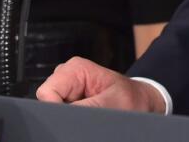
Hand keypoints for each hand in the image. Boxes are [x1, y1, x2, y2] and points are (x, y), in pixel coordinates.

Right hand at [35, 57, 165, 112]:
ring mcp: (67, 91)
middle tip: (91, 116)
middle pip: (48, 102)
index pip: (46, 92)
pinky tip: (89, 117)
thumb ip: (86, 107)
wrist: (141, 104)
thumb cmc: (132, 99)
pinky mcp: (69, 103)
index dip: (55, 108)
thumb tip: (64, 115)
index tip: (76, 116)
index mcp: (75, 69)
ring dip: (70, 117)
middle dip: (64, 113)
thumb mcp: (113, 103)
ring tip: (93, 116)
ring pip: (54, 111)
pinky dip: (73, 120)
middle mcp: (68, 77)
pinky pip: (62, 115)